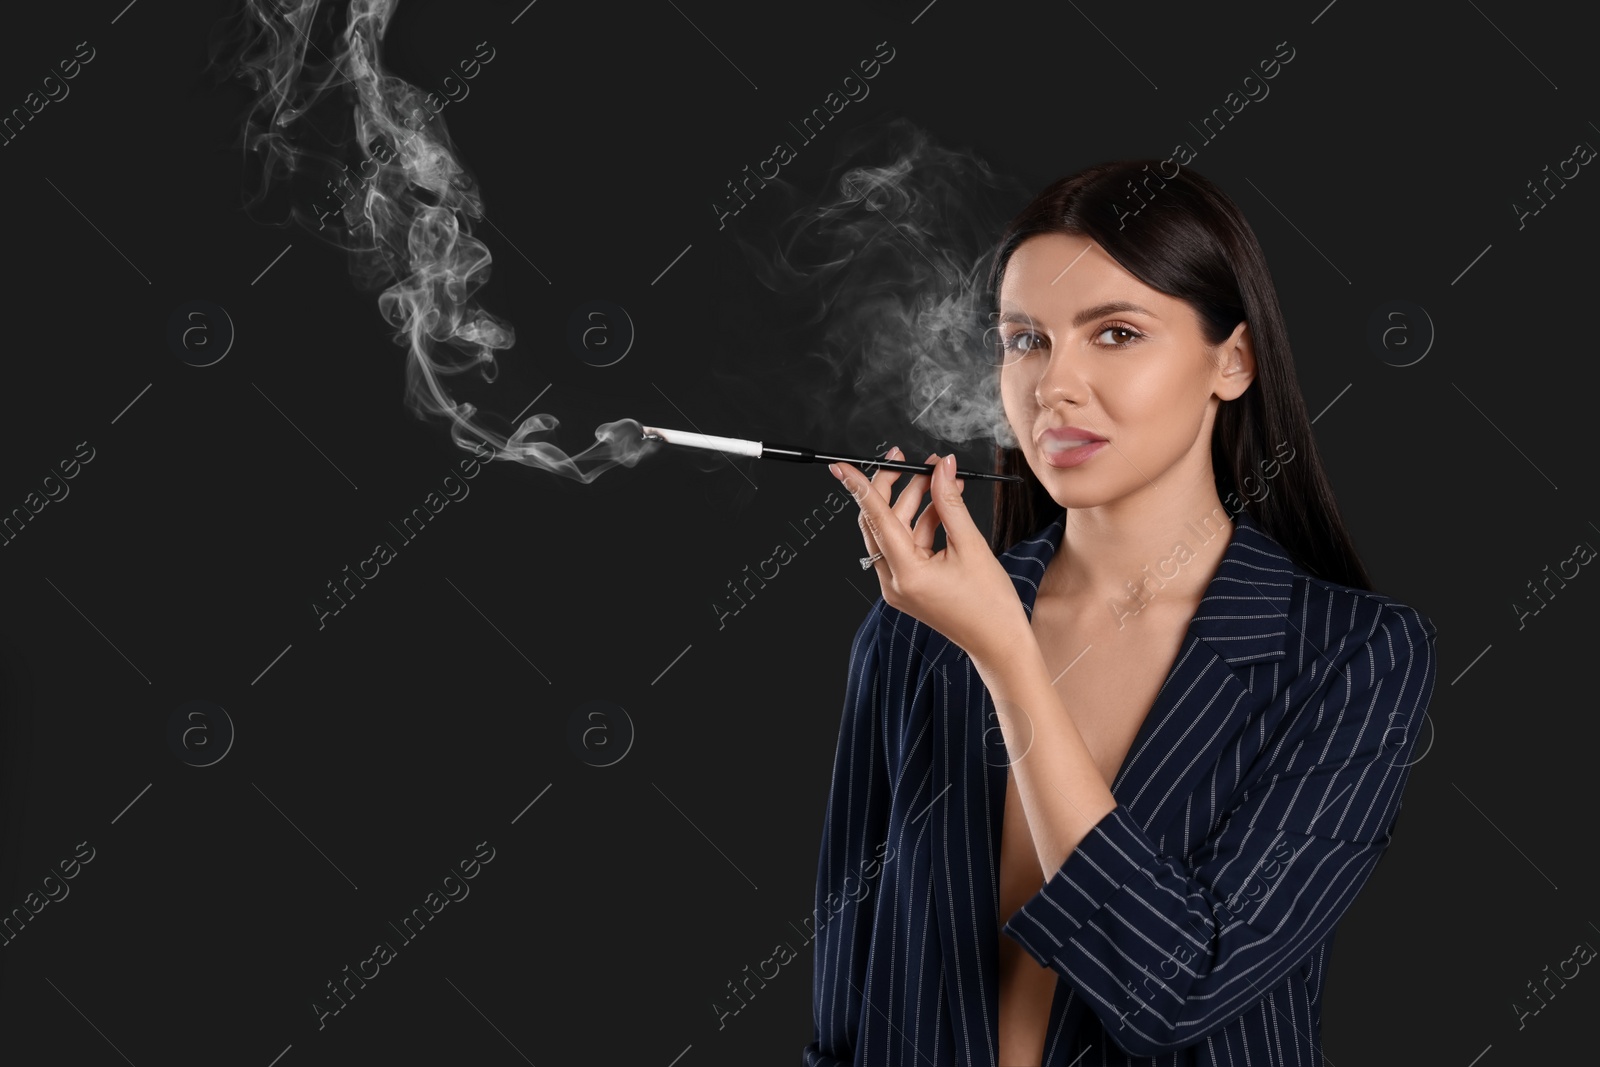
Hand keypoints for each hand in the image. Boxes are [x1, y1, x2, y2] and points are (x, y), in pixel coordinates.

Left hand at [832, 447, 1030, 666]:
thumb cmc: (991, 604)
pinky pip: (905, 546)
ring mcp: (897, 586)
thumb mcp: (971, 545)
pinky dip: (922, 523)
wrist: (998, 643)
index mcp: (906, 574)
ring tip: (943, 479)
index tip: (842, 466)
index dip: (860, 487)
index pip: (876, 519)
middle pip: (879, 522)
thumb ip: (950, 503)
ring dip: (915, 503)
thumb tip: (940, 467)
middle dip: (896, 487)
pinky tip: (942, 505)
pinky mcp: (906, 586)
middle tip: (915, 461)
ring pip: (894, 531)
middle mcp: (893, 582)